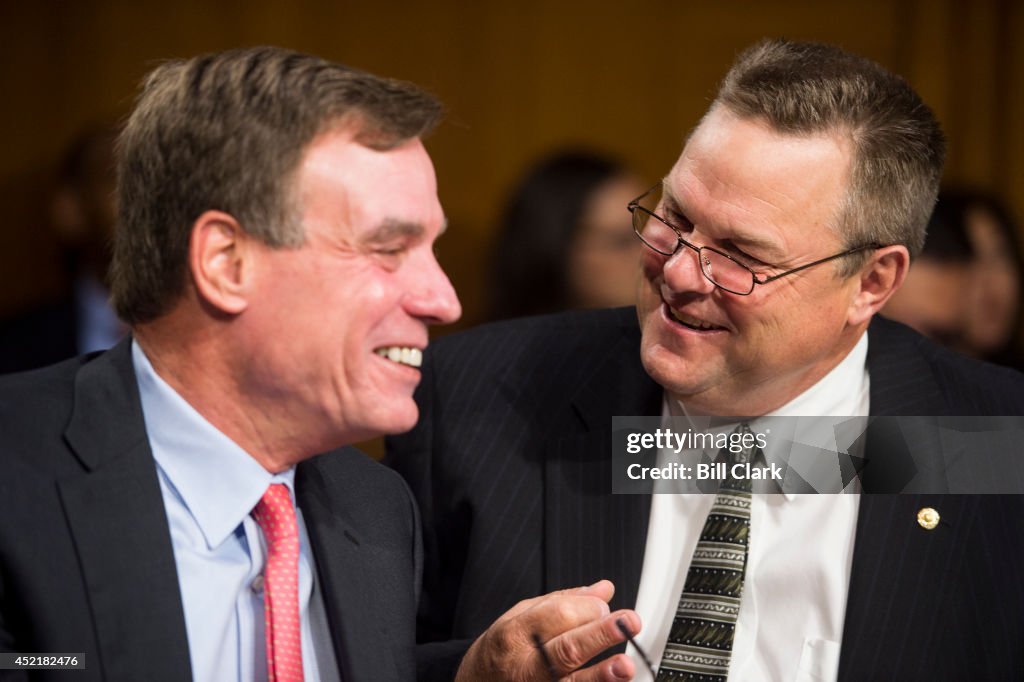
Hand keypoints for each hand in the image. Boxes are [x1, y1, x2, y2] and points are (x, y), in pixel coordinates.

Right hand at [454, 579, 640, 680]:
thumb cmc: (502, 649)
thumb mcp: (520, 616)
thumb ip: (562, 603)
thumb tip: (603, 591)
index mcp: (515, 634)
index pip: (556, 617)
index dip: (586, 609)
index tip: (606, 605)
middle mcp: (525, 666)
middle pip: (567, 650)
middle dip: (600, 634)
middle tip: (628, 622)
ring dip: (601, 674)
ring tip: (624, 665)